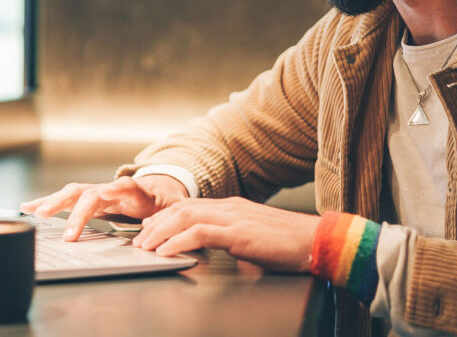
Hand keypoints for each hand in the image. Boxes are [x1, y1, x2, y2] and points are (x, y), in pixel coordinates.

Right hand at [20, 175, 188, 240]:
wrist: (157, 192)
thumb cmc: (161, 203)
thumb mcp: (169, 210)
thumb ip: (164, 216)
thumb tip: (155, 227)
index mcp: (132, 192)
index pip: (122, 187)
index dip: (113, 190)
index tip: (104, 193)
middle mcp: (109, 189)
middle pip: (87, 192)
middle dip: (69, 205)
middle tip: (52, 218)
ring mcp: (96, 193)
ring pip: (71, 194)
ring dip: (52, 203)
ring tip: (33, 212)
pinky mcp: (86, 199)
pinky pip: (65, 200)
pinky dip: (45, 202)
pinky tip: (26, 206)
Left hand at [132, 197, 319, 272]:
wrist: (317, 241)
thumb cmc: (291, 245)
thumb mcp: (254, 238)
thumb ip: (233, 239)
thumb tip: (217, 250)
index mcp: (233, 207)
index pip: (190, 206)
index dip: (165, 217)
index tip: (149, 229)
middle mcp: (230, 207)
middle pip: (181, 208)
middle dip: (156, 224)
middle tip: (139, 240)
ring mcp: (234, 217)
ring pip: (185, 217)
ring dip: (160, 232)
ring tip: (145, 246)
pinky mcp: (239, 233)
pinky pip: (200, 233)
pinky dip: (178, 241)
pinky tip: (167, 251)